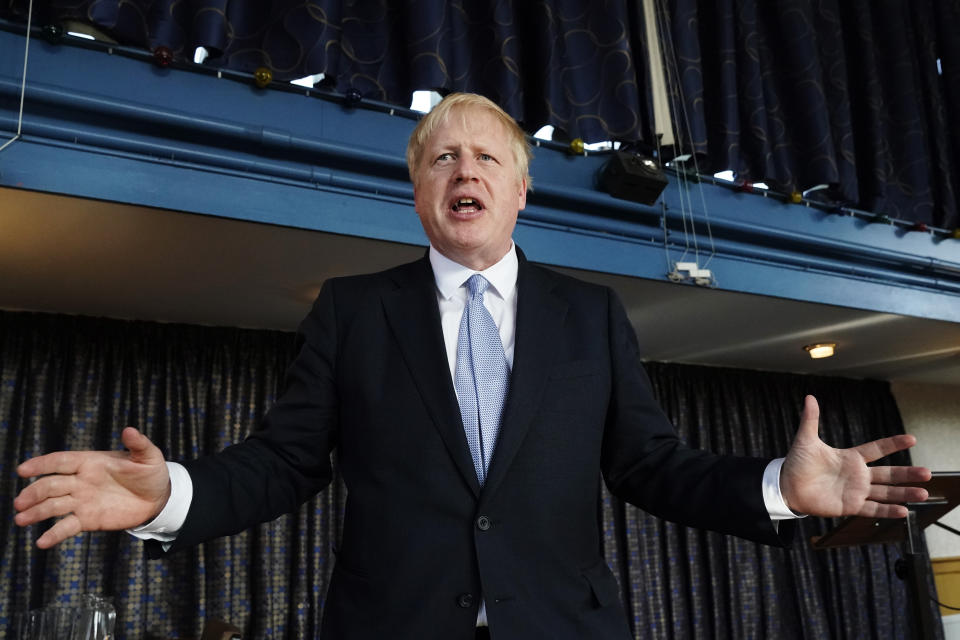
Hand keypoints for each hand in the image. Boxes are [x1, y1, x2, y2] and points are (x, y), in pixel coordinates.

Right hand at [14, 427, 170, 547]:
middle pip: (51, 485)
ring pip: (53, 506)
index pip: (61, 461)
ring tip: (21, 519)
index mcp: (91, 462)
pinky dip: (54, 534)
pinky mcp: (87, 520)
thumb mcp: (149, 457)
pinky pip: (67, 527)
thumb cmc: (151, 473)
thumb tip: (130, 430)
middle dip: (34, 492)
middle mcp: (80, 481)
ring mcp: (82, 501)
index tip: (23, 470)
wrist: (158, 499)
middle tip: (20, 503)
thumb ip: (138, 444)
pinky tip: (42, 543)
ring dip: (36, 512)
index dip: (41, 464)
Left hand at [780, 395, 930, 517]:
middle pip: (888, 474)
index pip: (877, 449)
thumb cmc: (797, 463)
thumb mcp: (806, 440)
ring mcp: (856, 491)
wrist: (786, 486)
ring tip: (923, 493)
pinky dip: (887, 511)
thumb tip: (810, 397)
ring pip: (885, 492)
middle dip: (907, 473)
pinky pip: (872, 509)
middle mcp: (858, 475)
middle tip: (927, 473)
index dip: (893, 444)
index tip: (911, 439)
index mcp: (850, 458)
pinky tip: (903, 511)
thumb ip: (811, 420)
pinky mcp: (850, 506)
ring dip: (904, 494)